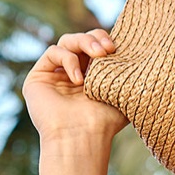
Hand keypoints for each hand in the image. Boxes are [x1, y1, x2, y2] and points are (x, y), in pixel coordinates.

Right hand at [23, 29, 127, 143]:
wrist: (83, 136)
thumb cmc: (105, 121)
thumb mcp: (123, 92)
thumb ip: (126, 71)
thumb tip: (136, 52)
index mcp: (91, 75)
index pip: (95, 45)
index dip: (104, 39)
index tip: (117, 48)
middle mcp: (72, 74)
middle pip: (81, 39)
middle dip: (95, 38)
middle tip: (108, 50)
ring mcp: (54, 76)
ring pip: (67, 41)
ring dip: (84, 42)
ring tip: (99, 56)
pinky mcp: (38, 78)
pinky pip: (52, 52)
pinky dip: (68, 60)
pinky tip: (78, 80)